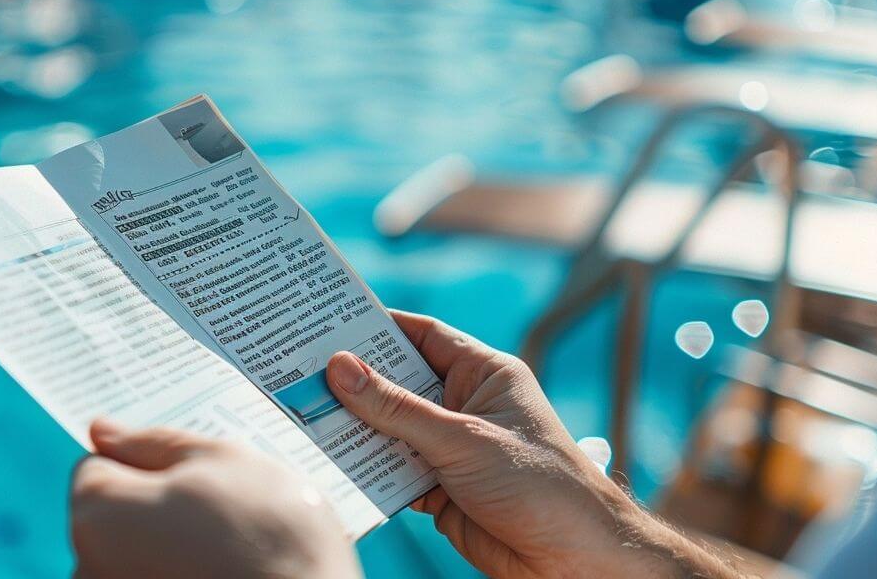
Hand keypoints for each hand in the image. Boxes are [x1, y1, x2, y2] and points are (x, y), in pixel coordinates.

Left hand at [69, 420, 362, 578]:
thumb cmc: (273, 535)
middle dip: (156, 506)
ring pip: (135, 555)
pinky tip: (225, 574)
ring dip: (171, 546)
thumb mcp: (220, 460)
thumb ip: (153, 444)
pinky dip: (179, 574)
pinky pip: (155, 578)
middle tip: (223, 507)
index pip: (96, 468)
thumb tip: (101, 430)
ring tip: (232, 549)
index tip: (191, 473)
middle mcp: (88, 569)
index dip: (146, 461)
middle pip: (112, 517)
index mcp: (97, 515)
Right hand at [327, 310, 745, 578]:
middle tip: (299, 370)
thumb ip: (397, 408)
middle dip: (355, 381)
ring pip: (390, 428)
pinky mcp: (440, 488)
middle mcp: (466, 404)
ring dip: (355, 428)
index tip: (328, 321)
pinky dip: (366, 469)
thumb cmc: (540, 484)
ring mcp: (452, 447)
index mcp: (484, 373)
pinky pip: (393, 469)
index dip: (377, 327)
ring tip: (302, 414)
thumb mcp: (462, 439)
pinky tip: (331, 462)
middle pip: (399, 382)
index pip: (422, 335)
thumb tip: (340, 369)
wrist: (576, 560)